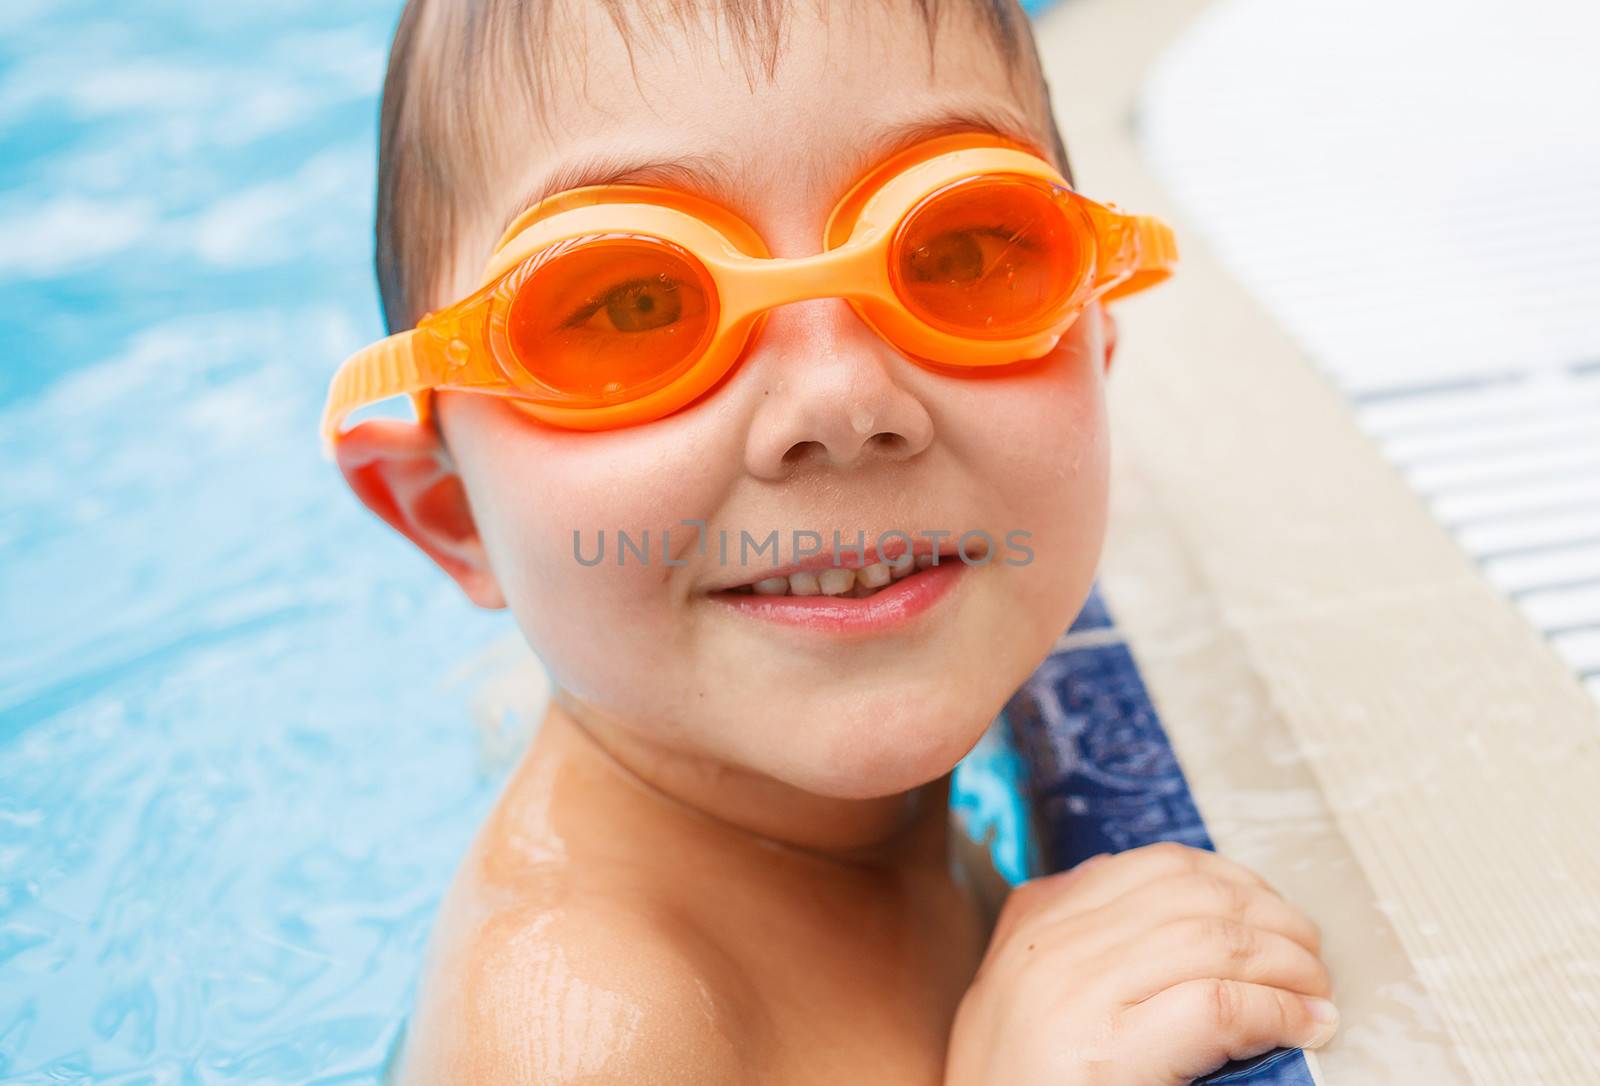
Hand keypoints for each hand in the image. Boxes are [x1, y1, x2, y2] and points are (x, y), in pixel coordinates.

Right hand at [944, 841, 1336, 1084]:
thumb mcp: (1019, 999)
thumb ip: (1071, 943)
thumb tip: (1159, 902)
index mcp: (1034, 926)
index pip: (1155, 867)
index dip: (1235, 881)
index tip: (1273, 914)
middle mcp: (1051, 949)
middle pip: (1196, 898)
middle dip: (1274, 921)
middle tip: (1312, 958)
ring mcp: (1077, 996)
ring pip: (1218, 943)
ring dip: (1290, 967)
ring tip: (1317, 995)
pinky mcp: (1110, 1054)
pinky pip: (1219, 1005)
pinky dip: (1279, 1011)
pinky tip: (1303, 1027)